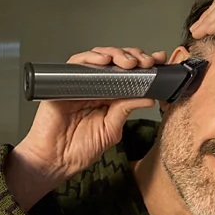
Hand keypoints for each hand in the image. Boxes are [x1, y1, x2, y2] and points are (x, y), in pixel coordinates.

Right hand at [7, 46, 164, 209]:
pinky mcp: (63, 82)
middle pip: (116, 62)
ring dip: (116, 55)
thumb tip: (149, 97)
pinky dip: (91, 58)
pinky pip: (76, 63)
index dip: (144, 66)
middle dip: (134, 57)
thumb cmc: (79, 150)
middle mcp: (95, 87)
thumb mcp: (111, 130)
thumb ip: (126, 111)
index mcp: (109, 98)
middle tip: (145, 62)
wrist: (54, 160)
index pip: (129, 75)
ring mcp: (79, 83)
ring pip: (99, 58)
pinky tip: (104, 61)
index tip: (159, 62)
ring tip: (128, 62)